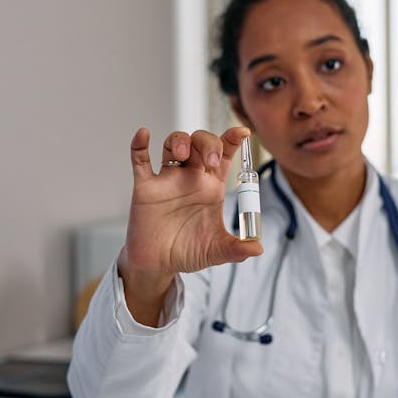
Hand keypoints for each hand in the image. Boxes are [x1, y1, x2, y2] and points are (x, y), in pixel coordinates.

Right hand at [118, 127, 262, 324]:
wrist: (158, 265)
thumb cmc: (188, 252)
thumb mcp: (216, 251)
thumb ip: (236, 249)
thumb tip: (258, 249)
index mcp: (212, 186)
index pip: (225, 154)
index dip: (233, 139)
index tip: (243, 132)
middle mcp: (190, 177)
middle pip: (201, 143)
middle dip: (208, 143)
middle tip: (211, 160)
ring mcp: (167, 180)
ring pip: (173, 144)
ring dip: (179, 141)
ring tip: (182, 155)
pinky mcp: (145, 188)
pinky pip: (140, 161)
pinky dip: (139, 146)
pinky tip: (143, 134)